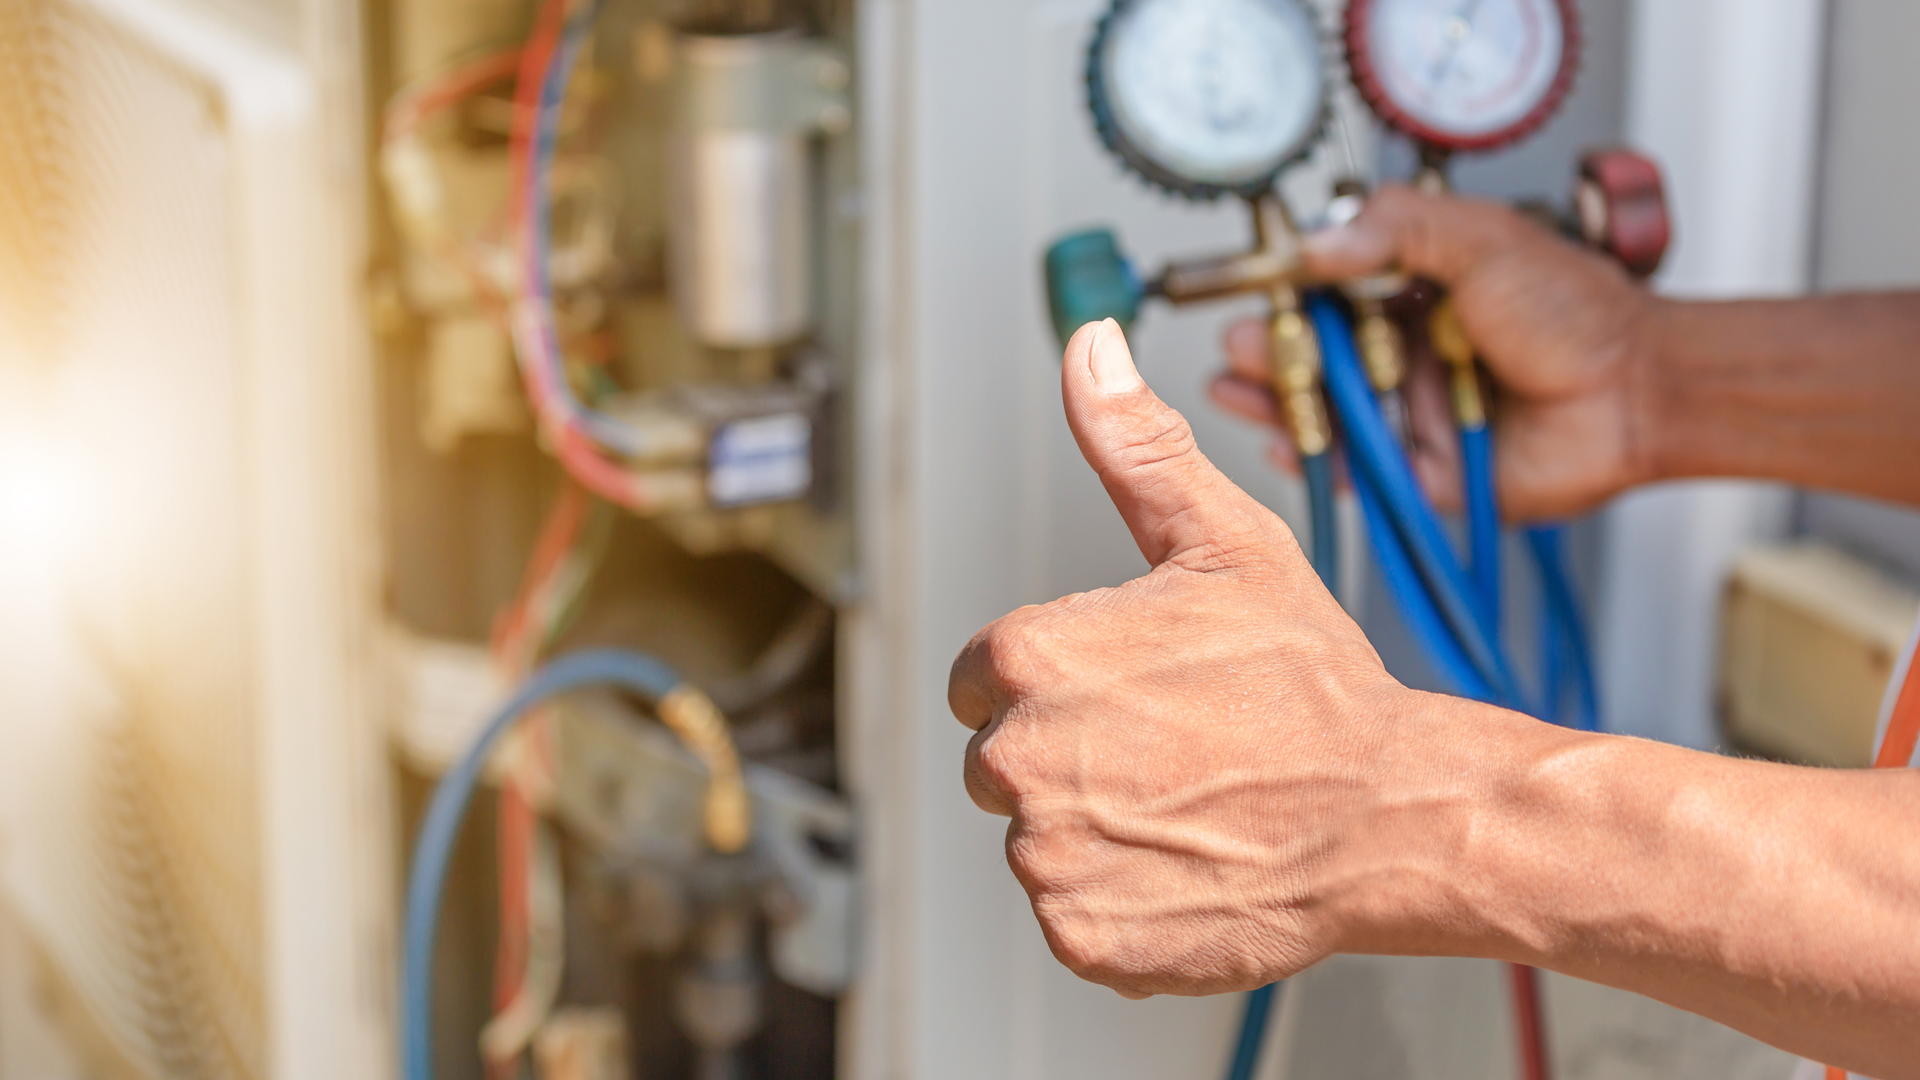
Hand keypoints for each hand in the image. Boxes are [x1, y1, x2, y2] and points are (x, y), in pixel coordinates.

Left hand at [947, 319, 1484, 997]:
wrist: (1390, 815)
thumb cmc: (1313, 685)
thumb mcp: (1223, 541)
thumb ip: (1133, 446)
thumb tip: (1089, 350)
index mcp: (1028, 660)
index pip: (980, 680)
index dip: (1057, 683)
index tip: (1129, 692)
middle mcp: (1018, 759)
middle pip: (1001, 761)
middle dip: (1069, 756)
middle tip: (1172, 749)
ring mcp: (1049, 856)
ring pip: (1039, 839)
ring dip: (1097, 830)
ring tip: (1189, 805)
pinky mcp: (1082, 934)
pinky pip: (1073, 915)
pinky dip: (1121, 902)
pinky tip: (1188, 863)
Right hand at [1210, 185, 1659, 520]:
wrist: (1637, 391)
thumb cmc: (1576, 312)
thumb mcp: (1481, 238)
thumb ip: (1397, 229)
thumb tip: (1316, 243)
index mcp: (1415, 293)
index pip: (1330, 291)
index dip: (1287, 293)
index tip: (1253, 289)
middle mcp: (1406, 353)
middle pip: (1314, 356)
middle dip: (1266, 351)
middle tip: (1237, 344)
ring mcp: (1410, 414)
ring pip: (1325, 412)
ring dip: (1274, 401)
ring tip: (1235, 387)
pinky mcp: (1421, 472)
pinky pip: (1353, 471)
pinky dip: (1313, 460)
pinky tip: (1279, 439)